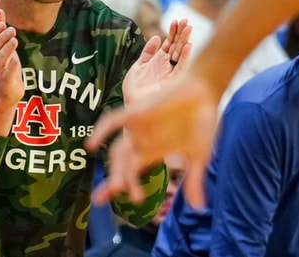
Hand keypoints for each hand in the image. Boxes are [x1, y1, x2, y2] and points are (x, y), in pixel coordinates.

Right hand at [0, 9, 23, 135]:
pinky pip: (6, 74)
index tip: (2, 22)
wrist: (6, 93)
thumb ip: (0, 30)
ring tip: (14, 39)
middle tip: (11, 29)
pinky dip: (10, 66)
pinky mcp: (6, 82)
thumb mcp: (4, 47)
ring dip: (6, 49)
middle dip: (1, 37)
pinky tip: (16, 60)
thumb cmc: (6, 67)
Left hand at [86, 67, 217, 208]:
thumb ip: (194, 179)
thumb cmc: (203, 120)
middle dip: (112, 182)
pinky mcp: (137, 112)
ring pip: (118, 150)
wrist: (206, 90)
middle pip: (120, 164)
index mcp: (154, 151)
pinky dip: (102, 131)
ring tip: (116, 187)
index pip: (132, 172)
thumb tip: (198, 207)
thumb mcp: (198, 155)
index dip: (124, 187)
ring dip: (116, 168)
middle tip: (100, 200)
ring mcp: (139, 127)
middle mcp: (142, 140)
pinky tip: (92, 146)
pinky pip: (113, 121)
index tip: (125, 203)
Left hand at [122, 19, 191, 104]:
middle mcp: (167, 66)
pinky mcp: (173, 82)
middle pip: (176, 46)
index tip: (175, 20)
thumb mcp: (138, 66)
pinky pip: (181, 68)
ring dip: (185, 41)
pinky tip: (188, 45)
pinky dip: (185, 57)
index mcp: (159, 62)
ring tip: (188, 27)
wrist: (133, 106)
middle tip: (185, 20)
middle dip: (181, 33)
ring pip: (180, 54)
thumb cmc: (134, 90)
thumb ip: (147, 52)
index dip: (172, 33)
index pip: (169, 44)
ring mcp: (171, 73)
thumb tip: (157, 37)